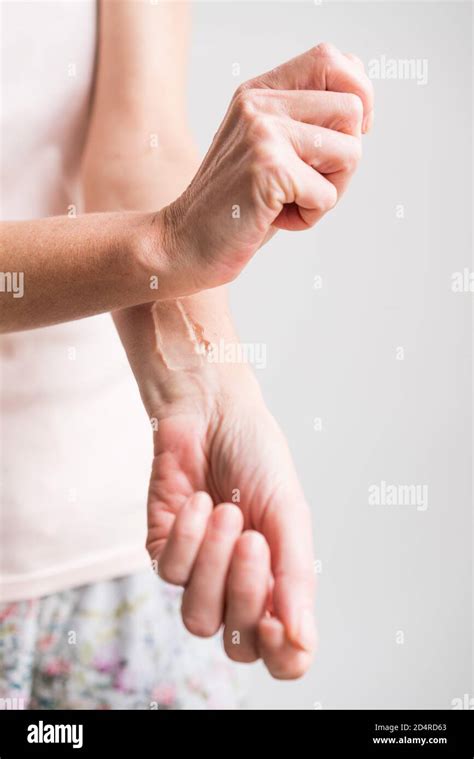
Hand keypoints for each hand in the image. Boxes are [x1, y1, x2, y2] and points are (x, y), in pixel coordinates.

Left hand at [146, 369, 315, 678]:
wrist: (211, 413)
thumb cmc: (258, 459)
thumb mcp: (290, 514)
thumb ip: (296, 577)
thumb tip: (303, 639)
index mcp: (279, 583)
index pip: (281, 654)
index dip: (281, 656)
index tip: (277, 623)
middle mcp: (239, 587)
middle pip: (238, 642)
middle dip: (245, 591)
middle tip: (253, 538)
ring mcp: (199, 573)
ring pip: (198, 617)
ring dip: (213, 564)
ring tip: (227, 513)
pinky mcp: (164, 551)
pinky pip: (170, 571)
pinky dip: (187, 534)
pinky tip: (199, 500)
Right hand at [158, 42, 372, 291]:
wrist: (184, 243)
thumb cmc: (235, 205)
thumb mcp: (268, 150)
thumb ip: (304, 120)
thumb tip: (363, 101)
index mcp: (259, 92)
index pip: (331, 59)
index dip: (357, 96)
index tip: (344, 135)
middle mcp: (260, 103)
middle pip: (352, 110)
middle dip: (345, 160)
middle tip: (307, 184)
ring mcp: (263, 133)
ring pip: (350, 152)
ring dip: (330, 191)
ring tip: (289, 201)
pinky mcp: (268, 168)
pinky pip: (327, 194)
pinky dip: (309, 217)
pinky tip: (274, 217)